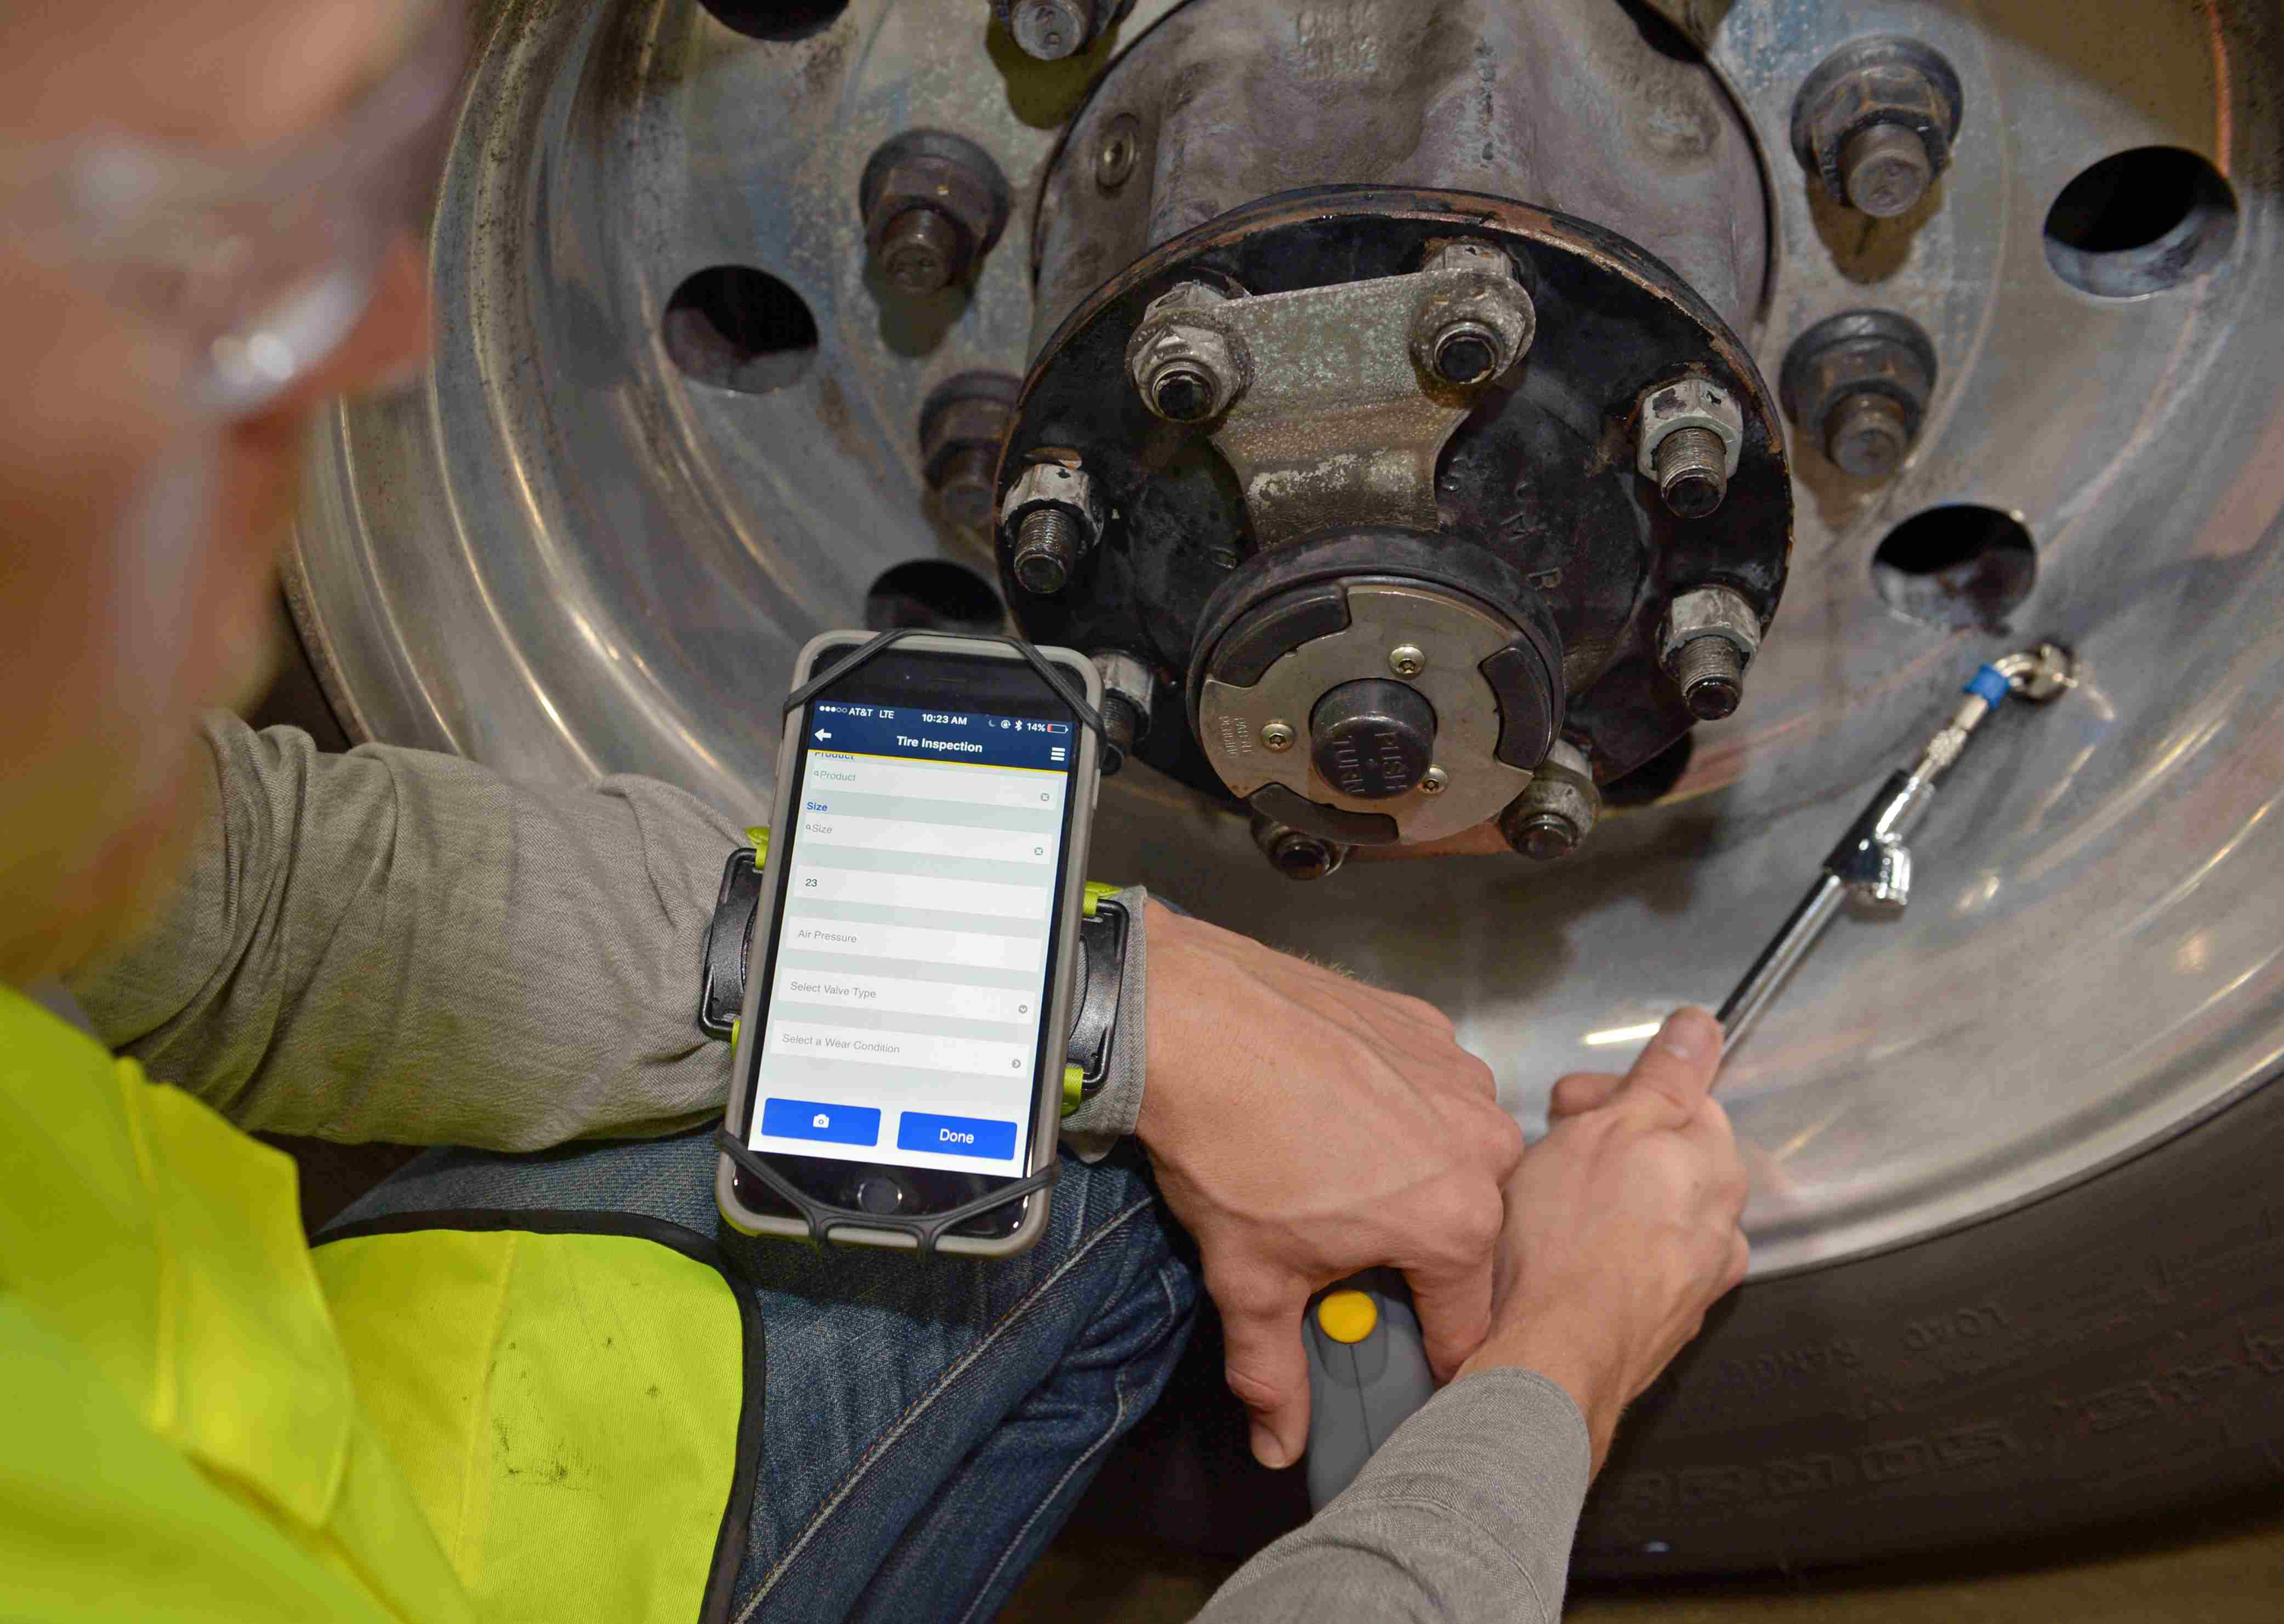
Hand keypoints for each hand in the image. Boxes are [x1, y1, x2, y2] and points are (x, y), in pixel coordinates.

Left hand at [1136, 904, 1523, 1469]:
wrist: (1187, 1020)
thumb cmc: (1226, 1146)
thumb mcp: (1251, 1279)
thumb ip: (1276, 1373)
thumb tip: (1280, 1442)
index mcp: (1458, 1221)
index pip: (1466, 1323)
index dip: (1428, 1349)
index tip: (1401, 1349)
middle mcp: (1482, 1143)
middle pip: (1465, 1231)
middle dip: (1412, 1251)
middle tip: (1342, 1244)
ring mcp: (1459, 1074)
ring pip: (1452, 1154)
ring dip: (1408, 1174)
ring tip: (1330, 1170)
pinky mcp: (1427, 1026)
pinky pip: (1428, 1088)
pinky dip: (1392, 1106)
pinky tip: (1331, 1108)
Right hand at [1459, 1007, 1748, 1470]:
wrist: (1549, 1360)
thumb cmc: (1570, 1243)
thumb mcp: (1609, 1126)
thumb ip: (1664, 1076)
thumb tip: (1704, 1027)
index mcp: (1715, 1168)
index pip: (1679, 1099)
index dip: (1613, 1094)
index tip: (1567, 1106)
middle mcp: (1720, 1228)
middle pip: (1664, 1158)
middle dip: (1606, 1144)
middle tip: (1547, 1153)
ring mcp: (1694, 1283)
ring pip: (1647, 1214)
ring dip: (1602, 1200)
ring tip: (1543, 1210)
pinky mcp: (1659, 1325)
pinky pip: (1631, 1267)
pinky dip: (1599, 1253)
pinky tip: (1557, 1258)